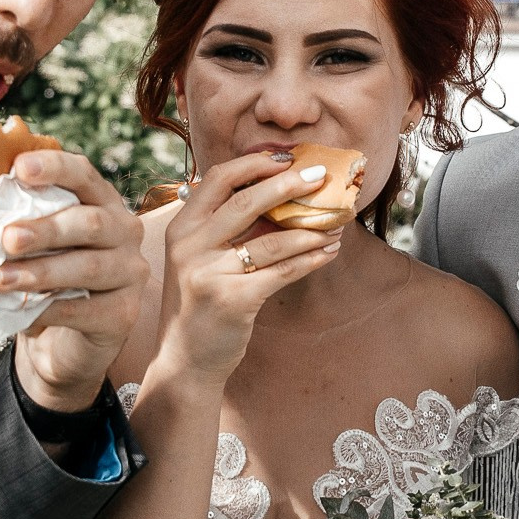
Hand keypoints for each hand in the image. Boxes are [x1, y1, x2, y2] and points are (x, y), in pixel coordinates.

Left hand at [0, 149, 151, 411]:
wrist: (67, 340)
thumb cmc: (46, 278)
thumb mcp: (32, 246)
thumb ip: (16, 223)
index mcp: (101, 202)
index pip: (83, 175)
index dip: (54, 168)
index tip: (19, 168)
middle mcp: (124, 231)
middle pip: (90, 223)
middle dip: (45, 230)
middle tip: (7, 239)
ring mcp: (130, 272)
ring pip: (89, 267)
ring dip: (41, 272)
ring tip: (0, 279)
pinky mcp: (124, 312)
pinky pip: (86, 309)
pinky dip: (51, 310)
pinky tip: (23, 314)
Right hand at [154, 151, 343, 378]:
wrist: (185, 360)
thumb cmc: (200, 304)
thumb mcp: (200, 259)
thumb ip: (228, 229)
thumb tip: (281, 194)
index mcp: (182, 228)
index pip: (217, 179)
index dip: (253, 164)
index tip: (286, 159)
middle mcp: (190, 246)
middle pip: (245, 202)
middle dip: (288, 185)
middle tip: (321, 177)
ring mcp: (209, 273)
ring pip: (271, 240)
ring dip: (311, 228)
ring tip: (337, 221)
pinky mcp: (232, 300)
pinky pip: (281, 272)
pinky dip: (310, 260)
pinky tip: (328, 251)